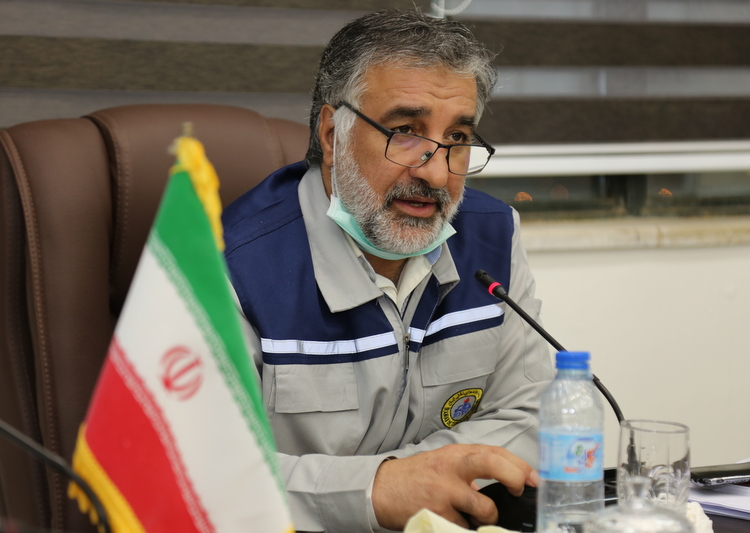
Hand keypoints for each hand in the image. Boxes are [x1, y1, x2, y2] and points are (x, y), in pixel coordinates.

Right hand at [371, 444, 537, 530]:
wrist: (381, 489)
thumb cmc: (416, 477)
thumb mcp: (443, 463)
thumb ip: (470, 468)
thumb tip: (504, 479)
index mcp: (455, 454)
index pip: (494, 452)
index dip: (519, 465)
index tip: (532, 478)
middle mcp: (451, 468)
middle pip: (492, 463)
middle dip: (514, 476)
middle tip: (519, 490)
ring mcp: (444, 492)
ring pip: (484, 507)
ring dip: (487, 516)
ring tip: (477, 516)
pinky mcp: (436, 514)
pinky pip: (463, 527)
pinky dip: (464, 527)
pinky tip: (455, 522)